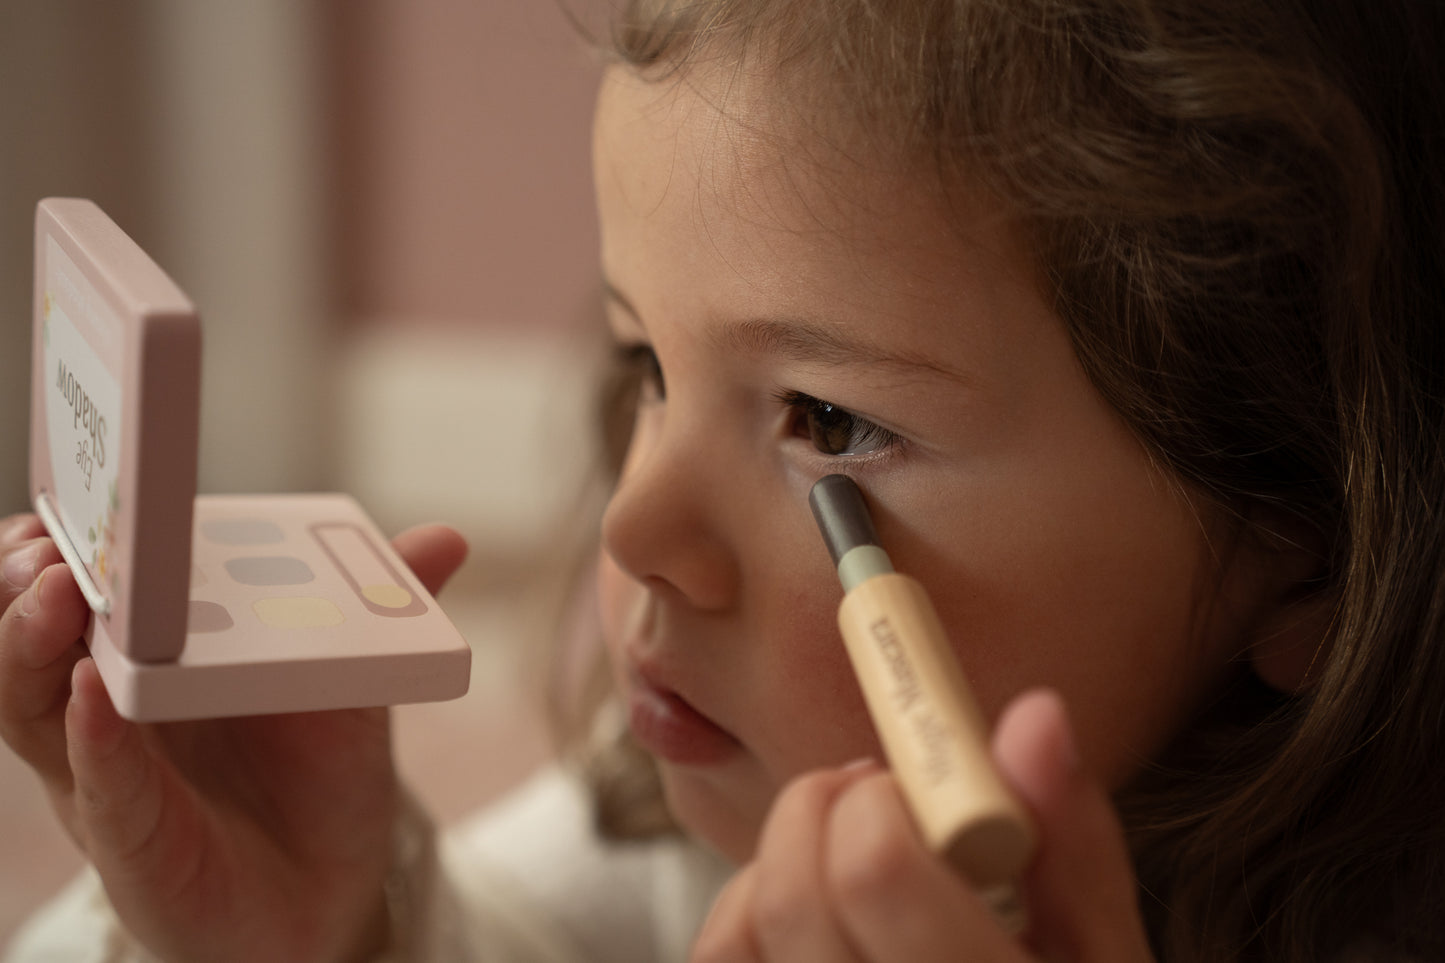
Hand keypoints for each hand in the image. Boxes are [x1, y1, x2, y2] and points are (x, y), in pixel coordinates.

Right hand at [0, 513, 468, 962]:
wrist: (327, 887)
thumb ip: (376, 609)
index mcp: (145, 658)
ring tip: (61, 592)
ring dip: (37, 643)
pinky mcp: (131, 838)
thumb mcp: (343, 678)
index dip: (51, 541)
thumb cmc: (312, 772)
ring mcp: (108, 776)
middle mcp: (105, 713)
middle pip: (32, 636)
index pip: (70, 588)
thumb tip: (447, 538)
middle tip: (49, 541)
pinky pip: (102, 785)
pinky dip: (97, 738)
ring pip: (38, 706)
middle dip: (30, 578)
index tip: (65, 497)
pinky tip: (101, 696)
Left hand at [690, 689, 1154, 962]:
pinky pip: (721, 960)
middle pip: (794, 898)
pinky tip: (811, 902)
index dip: (884, 802)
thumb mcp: (1103, 952)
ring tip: (849, 844)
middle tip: (877, 795)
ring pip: (741, 930)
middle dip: (824, 810)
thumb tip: (1034, 716)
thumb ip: (1071, 843)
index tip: (918, 789)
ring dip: (783, 856)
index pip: (876, 873)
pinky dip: (747, 909)